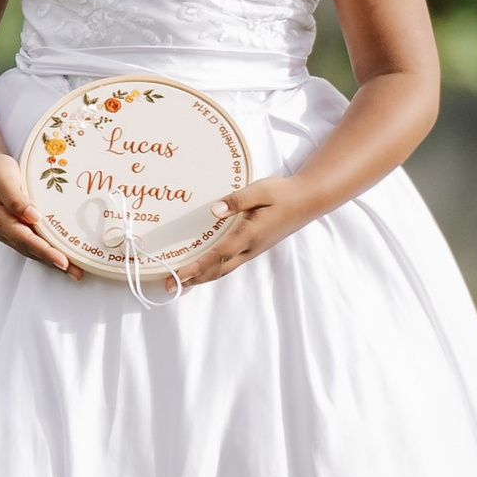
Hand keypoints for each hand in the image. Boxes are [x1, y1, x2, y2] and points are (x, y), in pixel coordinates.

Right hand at [0, 151, 72, 271]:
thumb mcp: (2, 179)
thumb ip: (15, 199)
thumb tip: (34, 216)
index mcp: (0, 220)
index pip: (26, 240)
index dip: (45, 252)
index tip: (63, 261)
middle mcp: (6, 231)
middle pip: (33, 251)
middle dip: (54, 262)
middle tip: (77, 273)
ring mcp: (12, 232)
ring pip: (35, 251)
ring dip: (55, 262)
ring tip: (77, 271)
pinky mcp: (20, 229)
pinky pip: (37, 244)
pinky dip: (50, 252)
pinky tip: (66, 257)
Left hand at [176, 173, 322, 286]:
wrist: (307, 201)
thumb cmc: (283, 193)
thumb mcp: (261, 190)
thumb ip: (237, 200)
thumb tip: (214, 210)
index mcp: (250, 235)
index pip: (218, 255)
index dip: (196, 267)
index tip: (178, 275)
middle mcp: (250, 248)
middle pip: (218, 269)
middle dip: (193, 279)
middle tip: (169, 285)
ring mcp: (253, 250)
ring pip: (223, 269)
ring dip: (201, 277)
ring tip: (181, 282)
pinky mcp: (254, 247)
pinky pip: (230, 263)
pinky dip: (213, 269)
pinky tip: (203, 268)